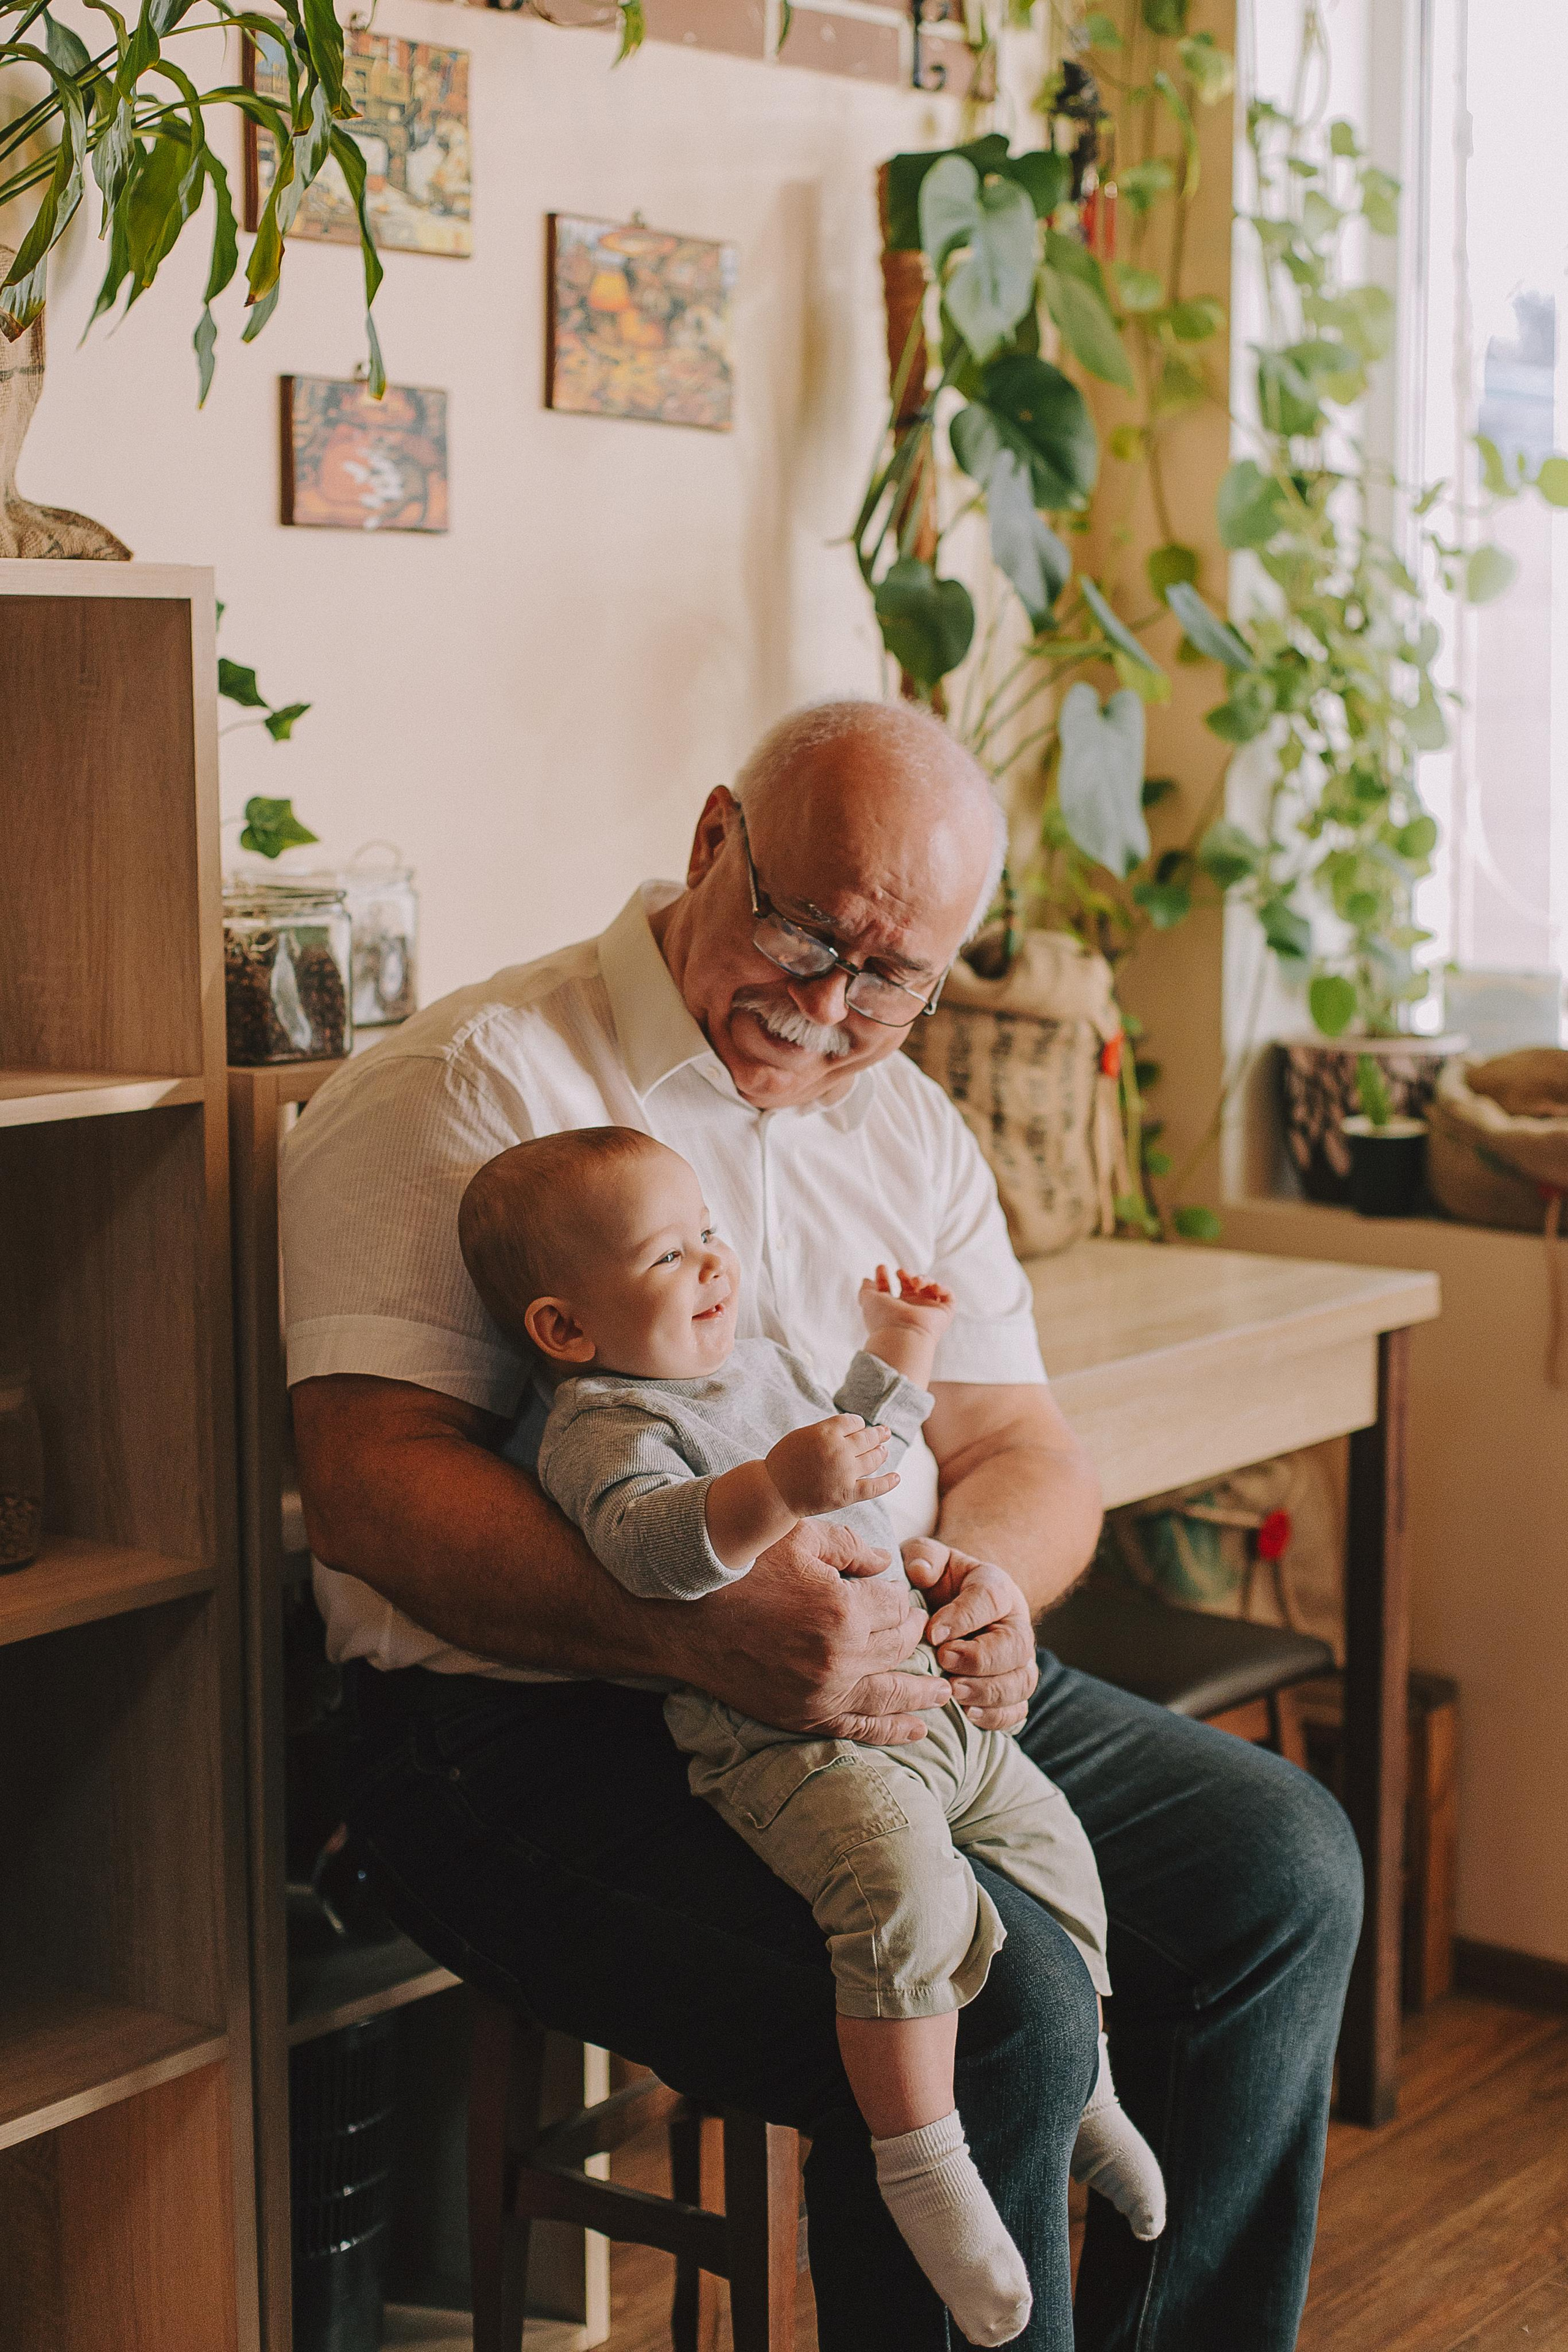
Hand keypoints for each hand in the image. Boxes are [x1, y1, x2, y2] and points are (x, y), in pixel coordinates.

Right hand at [680, 1519, 949, 1744]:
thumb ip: (850, 1547)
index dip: (901, 1598)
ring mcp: (819, 1693)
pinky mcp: (800, 1715)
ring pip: (888, 1696)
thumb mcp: (796, 1536)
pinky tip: (915, 1729)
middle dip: (914, 1638)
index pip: (897, 1607)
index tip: (897, 1594)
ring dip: (921, 1694)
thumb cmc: (739, 1568)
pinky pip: (856, 1728)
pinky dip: (889, 1730)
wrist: (681, 1619)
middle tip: (925, 1632)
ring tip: (946, 1693)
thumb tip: (887, 1566)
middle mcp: (838, 1659)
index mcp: (841, 1610)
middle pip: (899, 1649)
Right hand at [766, 1414, 897, 1515]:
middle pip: (867, 1438)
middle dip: (878, 1434)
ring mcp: (845, 1472)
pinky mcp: (847, 1493)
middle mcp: (840, 1449)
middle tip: (884, 1433)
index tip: (858, 1426)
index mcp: (826, 1431)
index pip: (853, 1422)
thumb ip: (826, 1430)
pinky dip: (888, 1482)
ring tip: (885, 1451)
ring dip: (881, 1453)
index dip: (858, 1424)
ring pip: (873, 1458)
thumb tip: (850, 1428)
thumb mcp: (802, 1435)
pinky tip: (897, 1477)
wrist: (775, 1492)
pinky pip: (875, 1486)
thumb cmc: (784, 1462)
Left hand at [859, 1265, 955, 1344]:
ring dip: (923, 1278)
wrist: (904, 1335)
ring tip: (914, 1282)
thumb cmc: (885, 1319)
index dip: (884, 1277)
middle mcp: (911, 1310)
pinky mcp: (944, 1313)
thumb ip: (866, 1290)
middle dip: (906, 1275)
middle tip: (900, 1272)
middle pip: (911, 1286)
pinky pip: (948, 1296)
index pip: (890, 1290)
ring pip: (930, 1287)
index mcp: (892, 1309)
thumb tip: (866, 1279)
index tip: (881, 1267)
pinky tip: (933, 1287)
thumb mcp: (869, 1301)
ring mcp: (929, 1311)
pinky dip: (943, 1287)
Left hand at [902, 1537, 1038, 1730]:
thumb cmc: (936, 1581)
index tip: (932, 1632)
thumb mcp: (928, 1559)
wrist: (951, 1605)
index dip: (964, 1617)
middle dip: (980, 1658)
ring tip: (954, 1694)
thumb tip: (919, 1571)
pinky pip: (1017, 1709)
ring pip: (1022, 1680)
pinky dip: (997, 1716)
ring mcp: (1018, 1659)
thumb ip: (923, 1556)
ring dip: (989, 1692)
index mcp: (996, 1587)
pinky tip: (967, 1714)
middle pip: (1016, 1645)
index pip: (991, 1598)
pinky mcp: (1012, 1688)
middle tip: (944, 1661)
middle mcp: (1014, 1623)